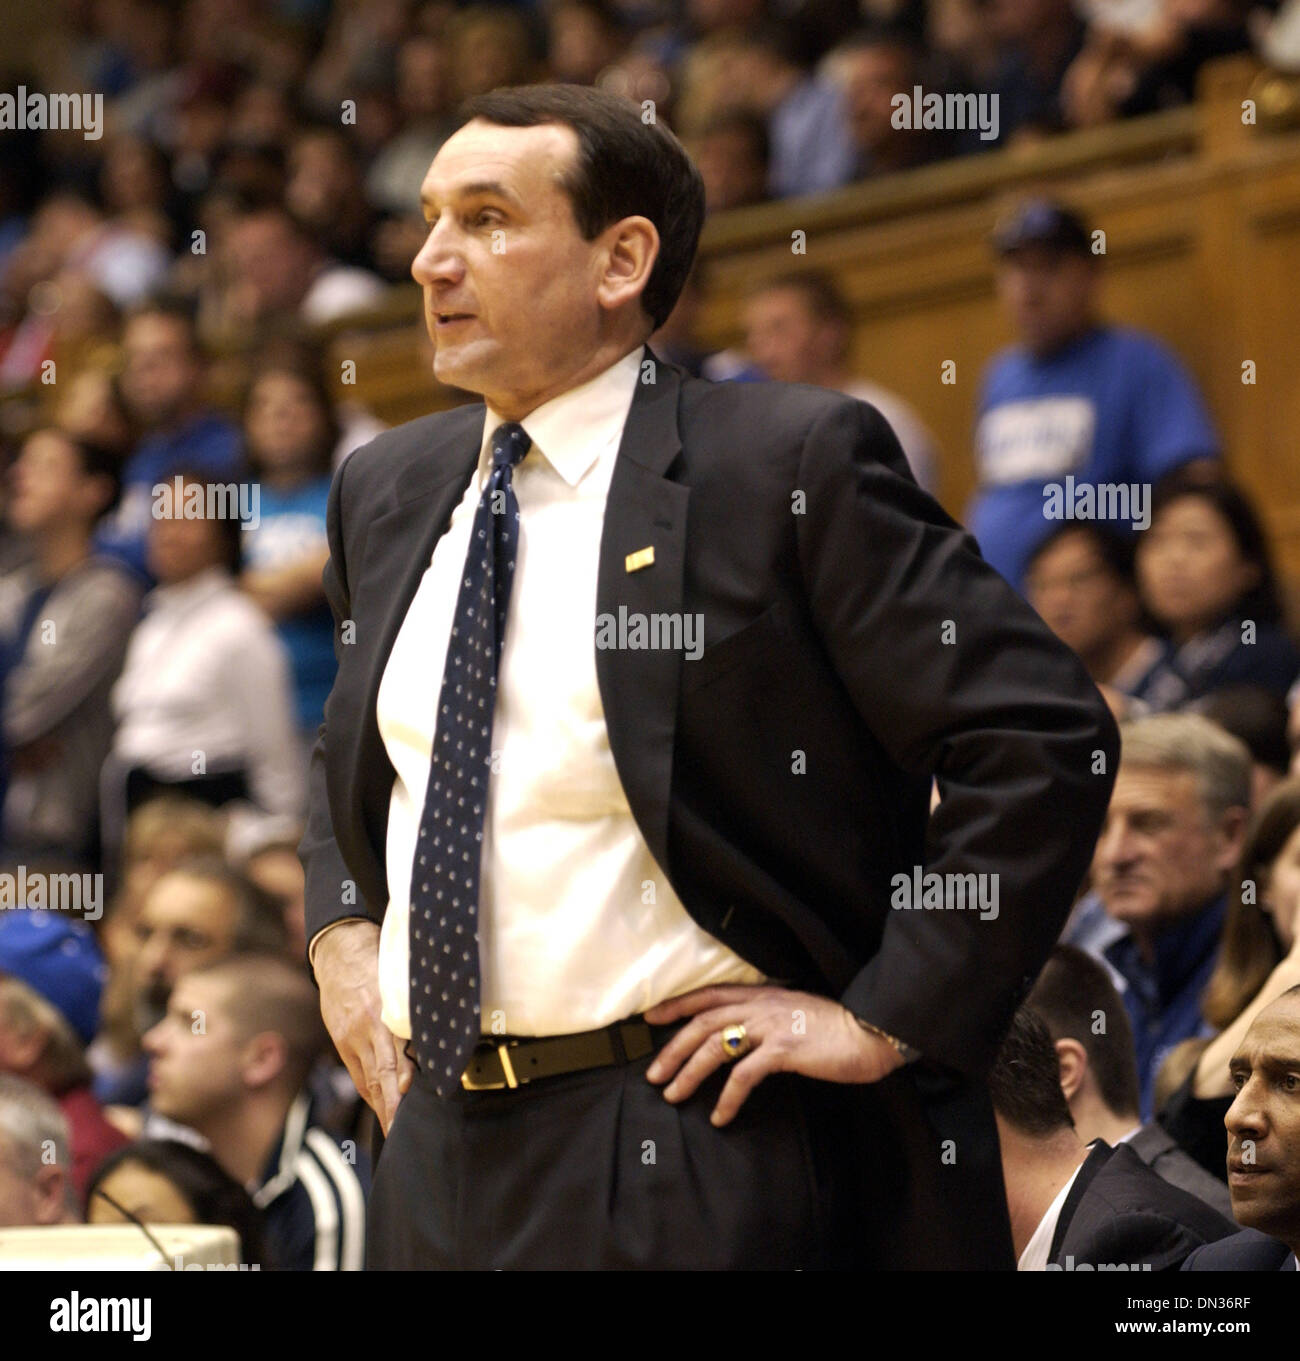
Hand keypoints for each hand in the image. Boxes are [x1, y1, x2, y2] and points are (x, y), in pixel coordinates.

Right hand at [314, 920, 412, 1134]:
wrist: (339, 950)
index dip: (402, 1078)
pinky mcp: (342, 1041)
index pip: (395, 1051)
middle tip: (402, 1132)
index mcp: (384, 1009)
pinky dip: (371, 1092)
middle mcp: (367, 1026)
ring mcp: (351, 1036)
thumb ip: (415, 1006)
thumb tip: (441, 1032)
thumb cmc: (380, 959)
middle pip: (381, 1073)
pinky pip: (357, 1073)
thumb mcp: (400, 976)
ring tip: (395, 1132)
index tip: (410, 1099)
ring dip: (382, 1106)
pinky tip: (382, 1108)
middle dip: (392, 1105)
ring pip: (368, 1078)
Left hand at [643, 984, 905, 1126]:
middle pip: (702, 1023)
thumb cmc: (835, 1026)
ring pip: (715, 1046)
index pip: (709, 995)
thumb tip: (743, 1033)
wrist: (871, 1029)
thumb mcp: (794, 1011)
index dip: (678, 1005)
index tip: (651, 1018)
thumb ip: (768, 1016)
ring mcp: (771, 1026)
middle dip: (673, 1048)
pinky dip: (727, 1097)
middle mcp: (761, 1006)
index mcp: (762, 995)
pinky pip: (744, 1075)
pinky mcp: (785, 1050)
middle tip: (653, 1074)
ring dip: (689, 1072)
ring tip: (674, 1095)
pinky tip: (720, 1116)